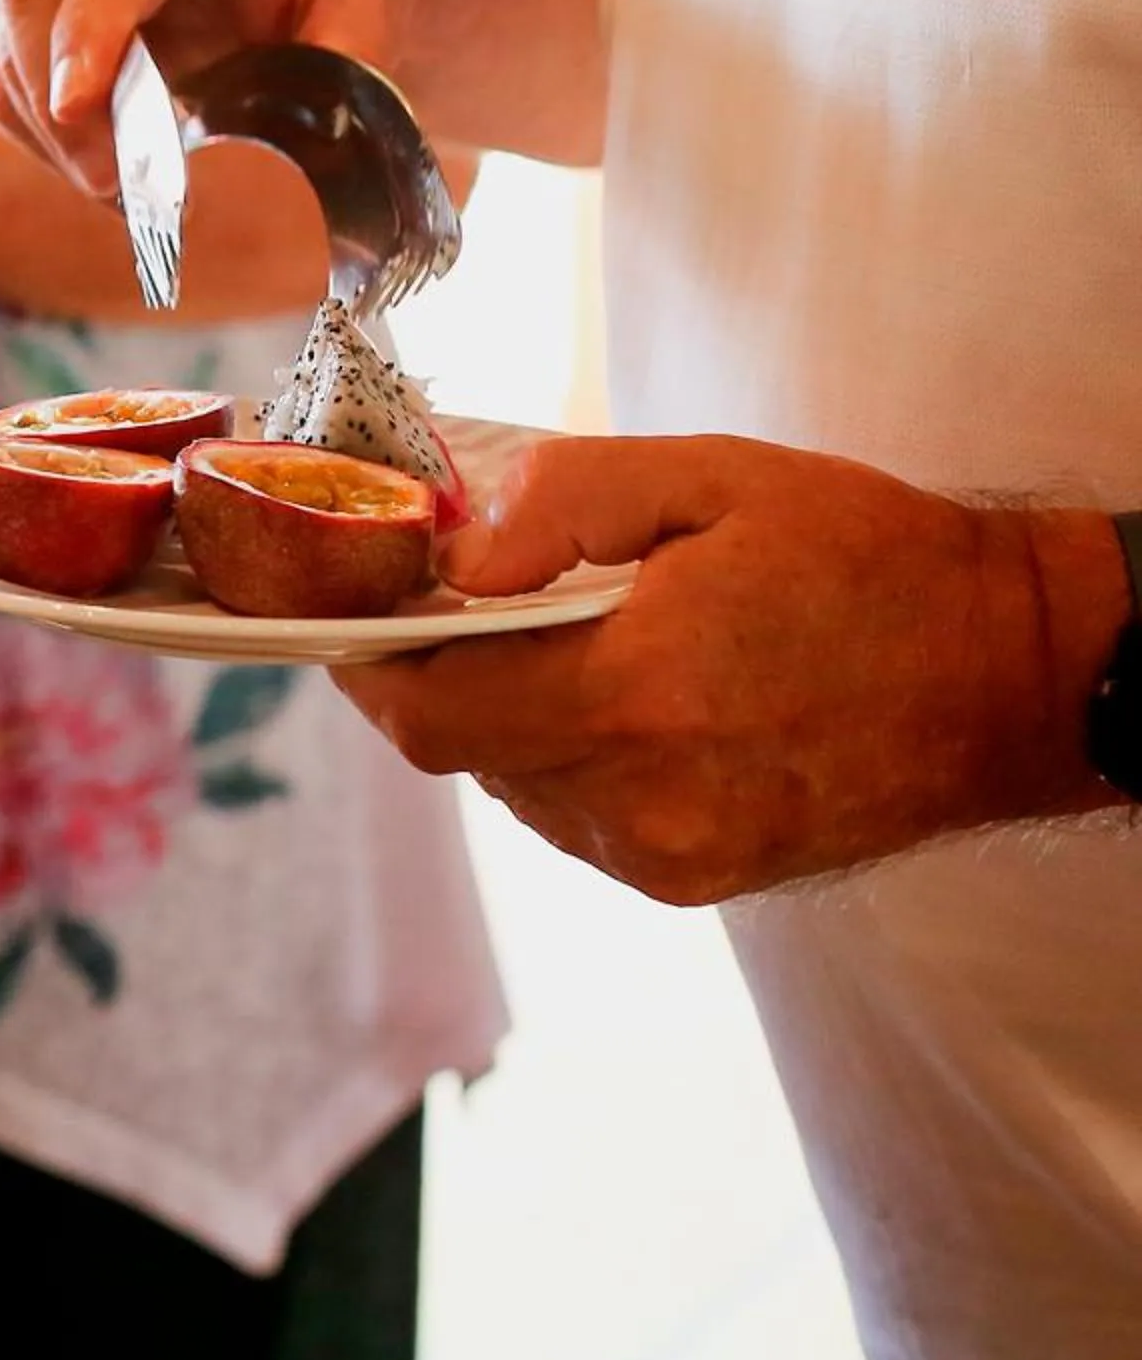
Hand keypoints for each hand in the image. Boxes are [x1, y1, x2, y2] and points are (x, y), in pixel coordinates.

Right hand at [0, 0, 411, 195]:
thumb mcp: (367, 6)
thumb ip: (339, 64)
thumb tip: (294, 143)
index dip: (89, 24)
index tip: (75, 105)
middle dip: (52, 89)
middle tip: (110, 182)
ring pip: (7, 26)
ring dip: (45, 124)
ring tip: (118, 189)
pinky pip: (2, 64)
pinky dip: (36, 128)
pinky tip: (95, 164)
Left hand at [332, 436, 1129, 905]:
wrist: (1011, 675)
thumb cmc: (866, 558)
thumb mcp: (710, 479)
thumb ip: (565, 504)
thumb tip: (458, 560)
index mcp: (636, 694)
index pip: (430, 712)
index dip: (370, 669)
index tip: (348, 624)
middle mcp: (639, 795)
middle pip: (463, 750)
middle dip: (441, 680)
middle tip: (455, 612)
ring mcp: (667, 853)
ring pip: (517, 787)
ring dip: (510, 720)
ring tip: (566, 648)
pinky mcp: (696, 880)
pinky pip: (578, 817)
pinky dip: (571, 759)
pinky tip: (630, 701)